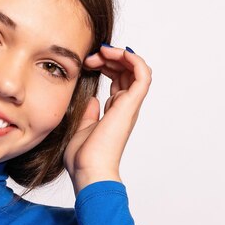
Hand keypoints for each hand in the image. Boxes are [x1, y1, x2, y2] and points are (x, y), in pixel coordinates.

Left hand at [64, 45, 151, 195]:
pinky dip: (133, 59)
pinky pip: (143, 74)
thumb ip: (88, 114)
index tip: (87, 63)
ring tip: (101, 52)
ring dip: (120, 55)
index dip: (106, 66)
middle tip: (90, 57)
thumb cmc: (84, 158)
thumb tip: (92, 100)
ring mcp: (129, 106)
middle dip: (110, 57)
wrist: (89, 171)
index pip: (119, 81)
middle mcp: (125, 107)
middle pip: (127, 72)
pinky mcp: (130, 105)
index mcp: (115, 112)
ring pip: (137, 69)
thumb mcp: (82, 129)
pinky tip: (113, 53)